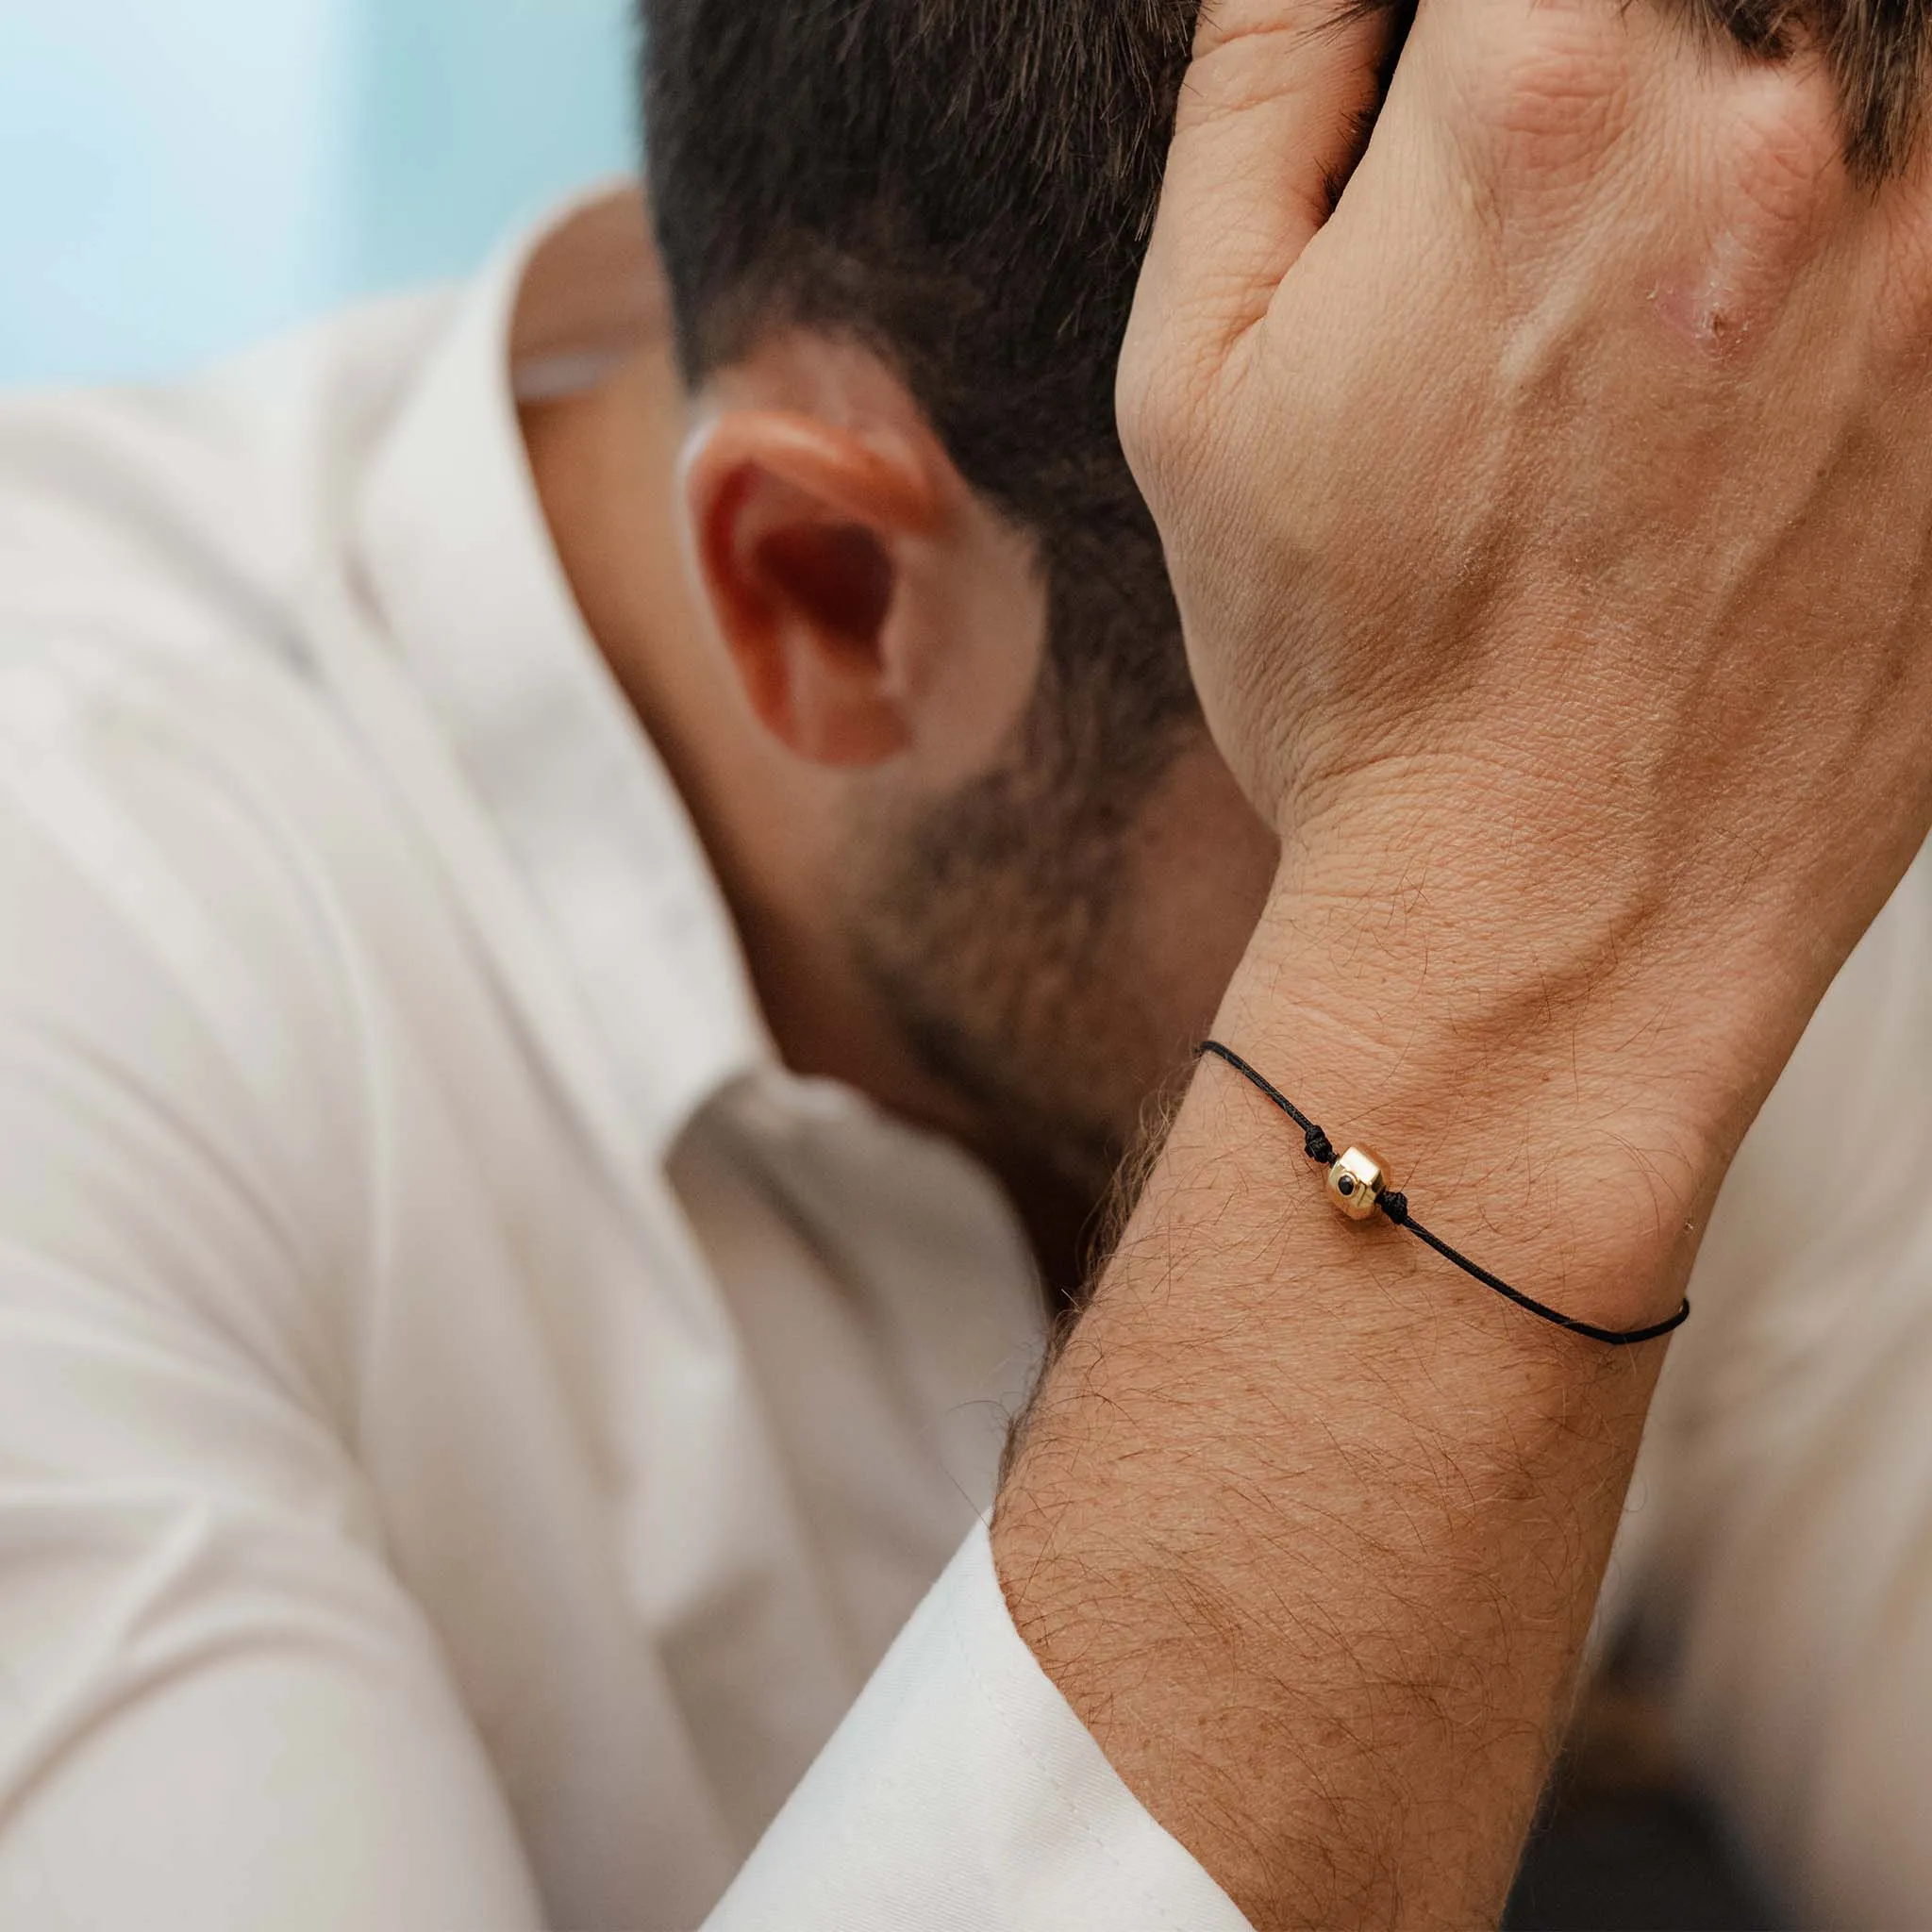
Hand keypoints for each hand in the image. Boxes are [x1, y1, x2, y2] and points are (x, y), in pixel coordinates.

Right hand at [1120, 0, 1931, 1210]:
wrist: (1549, 918)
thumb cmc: (1358, 682)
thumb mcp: (1195, 386)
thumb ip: (1258, 94)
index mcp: (1527, 100)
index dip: (1469, 54)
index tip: (1462, 137)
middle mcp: (1760, 128)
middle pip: (1707, 10)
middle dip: (1619, 104)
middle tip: (1544, 276)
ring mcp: (1925, 240)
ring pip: (1837, 89)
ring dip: (1740, 183)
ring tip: (1652, 348)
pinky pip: (1918, 221)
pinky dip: (1844, 263)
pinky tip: (1731, 397)